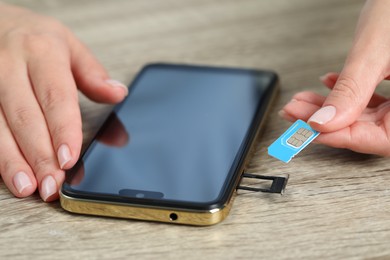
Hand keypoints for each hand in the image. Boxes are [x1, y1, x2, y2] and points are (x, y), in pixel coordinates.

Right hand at [0, 4, 127, 200]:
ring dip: (14, 161)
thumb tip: (118, 93)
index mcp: (41, 52)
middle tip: (53, 184)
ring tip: (30, 188)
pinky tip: (11, 175)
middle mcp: (9, 65)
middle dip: (40, 155)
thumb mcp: (68, 45)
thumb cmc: (34, 38)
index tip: (70, 158)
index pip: (55, 97)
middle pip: (26, 117)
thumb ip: (92, 73)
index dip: (63, 130)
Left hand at [280, 0, 389, 155]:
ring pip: (365, 115)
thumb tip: (322, 122)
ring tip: (300, 101)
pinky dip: (346, 95)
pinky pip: (371, 100)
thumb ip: (351, 90)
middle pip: (369, 129)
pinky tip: (326, 84)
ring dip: (330, 108)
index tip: (308, 130)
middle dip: (326, 121)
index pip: (381, 139)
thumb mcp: (374, 52)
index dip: (341, 137)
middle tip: (294, 113)